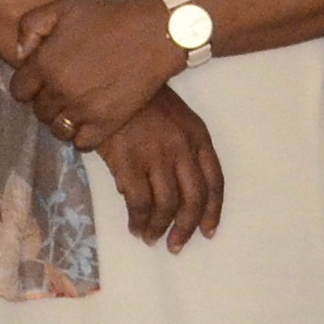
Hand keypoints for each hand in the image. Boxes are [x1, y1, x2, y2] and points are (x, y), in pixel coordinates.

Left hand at [8, 0, 187, 148]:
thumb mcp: (63, 7)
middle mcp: (60, 90)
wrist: (153, 33)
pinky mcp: (106, 123)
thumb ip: (31, 26)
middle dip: (46, 101)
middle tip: (63, 90)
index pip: (19, 90)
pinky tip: (89, 121)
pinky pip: (81, 143)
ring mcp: (82, 110)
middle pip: (39, 111)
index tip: (41, 81)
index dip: (28, 85)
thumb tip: (20, 55)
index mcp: (45, 63)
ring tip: (75, 107)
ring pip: (57, 130)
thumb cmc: (109, 17)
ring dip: (62, 120)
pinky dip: (82, 135)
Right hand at [93, 91, 225, 249]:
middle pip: (193, 199)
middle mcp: (183, 148)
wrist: (109, 77)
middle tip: (177, 245)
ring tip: (150, 238)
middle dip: (186, 228)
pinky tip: (134, 226)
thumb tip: (168, 190)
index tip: (208, 231)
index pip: (214, 181)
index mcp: (198, 136)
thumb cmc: (140, 98)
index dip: (213, 211)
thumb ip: (180, 151)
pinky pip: (139, 202)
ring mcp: (156, 155)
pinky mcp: (129, 161)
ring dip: (160, 228)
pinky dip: (138, 220)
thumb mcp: (174, 118)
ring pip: (167, 206)